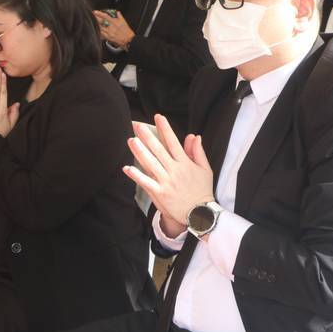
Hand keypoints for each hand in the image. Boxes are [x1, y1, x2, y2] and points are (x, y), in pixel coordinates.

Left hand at [93, 9, 134, 47]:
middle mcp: (111, 27)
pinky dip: (99, 31)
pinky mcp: (108, 37)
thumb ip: (120, 16)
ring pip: (100, 28)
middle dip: (96, 19)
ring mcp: (109, 32)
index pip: (105, 16)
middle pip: (100, 22)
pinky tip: (99, 30)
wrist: (128, 39)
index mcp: (114, 22)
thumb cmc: (127, 31)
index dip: (99, 13)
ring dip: (97, 25)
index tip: (95, 12)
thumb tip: (117, 12)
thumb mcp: (124, 22)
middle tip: (93, 16)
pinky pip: (101, 34)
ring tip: (96, 23)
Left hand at [123, 116, 214, 237]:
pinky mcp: (160, 193)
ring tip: (131, 141)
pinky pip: (146, 182)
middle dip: (147, 136)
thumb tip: (194, 136)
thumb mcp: (205, 169)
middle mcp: (175, 170)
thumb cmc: (202, 190)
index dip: (165, 129)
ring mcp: (167, 182)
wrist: (201, 214)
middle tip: (137, 126)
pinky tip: (127, 168)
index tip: (158, 117)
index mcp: (185, 163)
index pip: (173, 142)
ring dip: (140, 152)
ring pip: (151, 163)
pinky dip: (137, 175)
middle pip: (159, 150)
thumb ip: (198, 152)